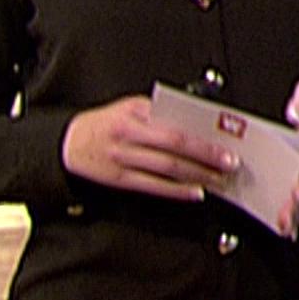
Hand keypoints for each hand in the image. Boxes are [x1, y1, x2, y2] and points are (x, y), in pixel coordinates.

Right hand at [61, 96, 237, 201]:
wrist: (69, 142)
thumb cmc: (105, 123)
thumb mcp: (129, 107)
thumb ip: (158, 113)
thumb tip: (193, 123)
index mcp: (135, 111)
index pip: (174, 121)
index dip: (200, 132)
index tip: (222, 138)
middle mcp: (130, 133)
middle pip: (175, 144)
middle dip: (206, 154)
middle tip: (229, 161)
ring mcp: (124, 158)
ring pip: (167, 168)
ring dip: (197, 175)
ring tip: (218, 179)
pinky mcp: (121, 179)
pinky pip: (154, 186)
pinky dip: (178, 191)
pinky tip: (195, 192)